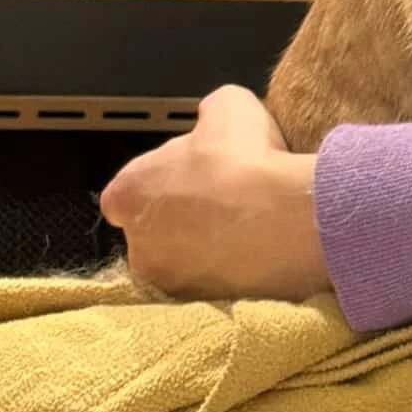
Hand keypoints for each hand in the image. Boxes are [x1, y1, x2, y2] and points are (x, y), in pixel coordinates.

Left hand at [101, 85, 328, 301]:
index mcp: (129, 192)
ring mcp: (172, 282)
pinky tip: (263, 249)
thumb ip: (209, 113)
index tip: (189, 174)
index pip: (125, 192)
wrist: (286, 217)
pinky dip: (235, 270)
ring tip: (250, 226)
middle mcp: (139, 245)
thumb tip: (213, 120)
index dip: (158, 181)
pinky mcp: (208, 306)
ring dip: (209, 247)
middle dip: (181, 219)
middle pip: (153, 231)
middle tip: (223, 200)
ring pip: (185, 262)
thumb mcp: (229, 105)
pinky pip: (218, 285)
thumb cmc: (246, 159)